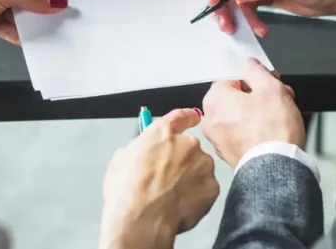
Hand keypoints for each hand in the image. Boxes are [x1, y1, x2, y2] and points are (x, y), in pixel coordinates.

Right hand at [99, 109, 218, 248]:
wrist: (141, 219)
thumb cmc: (126, 188)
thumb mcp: (122, 158)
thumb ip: (141, 147)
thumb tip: (147, 151)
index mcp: (164, 132)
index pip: (182, 116)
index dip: (188, 117)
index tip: (193, 118)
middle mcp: (188, 144)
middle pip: (191, 147)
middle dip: (183, 159)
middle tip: (168, 178)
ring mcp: (203, 166)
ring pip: (200, 168)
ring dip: (191, 177)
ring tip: (173, 196)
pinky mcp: (212, 187)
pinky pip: (206, 189)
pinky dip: (198, 196)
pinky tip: (181, 205)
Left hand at [202, 59, 304, 168]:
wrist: (277, 170)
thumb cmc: (272, 130)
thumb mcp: (270, 88)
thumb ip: (256, 71)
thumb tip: (249, 64)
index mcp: (215, 100)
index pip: (232, 77)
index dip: (254, 77)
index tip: (269, 80)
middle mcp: (210, 119)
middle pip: (236, 97)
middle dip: (260, 94)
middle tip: (281, 96)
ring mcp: (218, 139)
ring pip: (240, 115)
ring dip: (260, 111)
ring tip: (282, 114)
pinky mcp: (229, 153)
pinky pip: (241, 133)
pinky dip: (255, 129)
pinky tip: (273, 131)